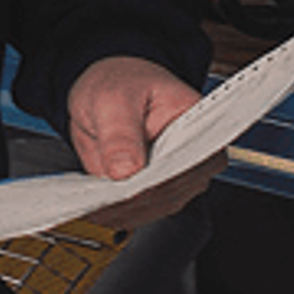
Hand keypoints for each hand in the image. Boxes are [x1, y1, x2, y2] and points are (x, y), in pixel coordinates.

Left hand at [66, 55, 224, 229]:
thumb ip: (120, 134)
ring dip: (124, 210)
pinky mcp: (157, 190)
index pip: (190, 160)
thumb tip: (125, 171)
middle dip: (136, 200)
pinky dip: (117, 211)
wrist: (110, 87)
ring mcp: (176, 175)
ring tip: (96, 202)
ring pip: (156, 207)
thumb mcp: (113, 98)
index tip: (131, 188)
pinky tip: (98, 204)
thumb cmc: (120, 82)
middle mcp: (194, 153)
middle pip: (173, 190)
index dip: (161, 179)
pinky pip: (140, 210)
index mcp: (198, 120)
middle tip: (103, 198)